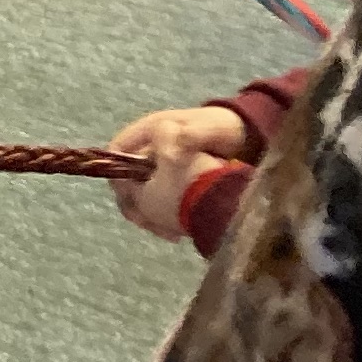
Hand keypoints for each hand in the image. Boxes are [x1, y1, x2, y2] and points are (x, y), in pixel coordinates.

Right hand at [108, 105, 255, 239]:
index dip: (118, 172)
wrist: (243, 134)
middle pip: (126, 177)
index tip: (129, 196)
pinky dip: (161, 217)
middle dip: (134, 203)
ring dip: (148, 215)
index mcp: (151, 130)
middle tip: (149, 224)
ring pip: (139, 193)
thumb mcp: (210, 130)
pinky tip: (177, 231)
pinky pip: (155, 200)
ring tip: (167, 233)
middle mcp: (149, 147)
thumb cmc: (223, 128)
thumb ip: (191, 136)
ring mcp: (158, 164)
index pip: (118, 149)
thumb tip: (170, 146)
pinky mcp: (169, 180)